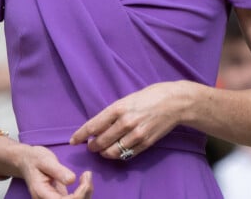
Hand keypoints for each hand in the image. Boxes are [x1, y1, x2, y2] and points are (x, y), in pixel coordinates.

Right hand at [15, 144, 92, 197]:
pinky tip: (84, 182)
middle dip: (84, 193)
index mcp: (41, 193)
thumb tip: (72, 180)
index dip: (79, 194)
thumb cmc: (35, 159)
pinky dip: (82, 194)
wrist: (26, 161)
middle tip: (88, 174)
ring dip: (85, 194)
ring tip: (87, 176)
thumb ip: (58, 171)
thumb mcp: (46, 160)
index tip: (86, 175)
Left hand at [70, 81, 191, 160]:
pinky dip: (118, 154)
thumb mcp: (129, 97)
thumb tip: (100, 124)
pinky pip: (126, 154)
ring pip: (111, 152)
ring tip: (103, 149)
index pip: (93, 125)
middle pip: (100, 142)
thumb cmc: (152, 95)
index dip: (81, 134)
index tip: (74, 140)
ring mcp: (136, 134)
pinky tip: (117, 149)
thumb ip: (115, 111)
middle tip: (91, 145)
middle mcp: (126, 122)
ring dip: (104, 153)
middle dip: (92, 145)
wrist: (176, 101)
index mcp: (119, 107)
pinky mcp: (145, 143)